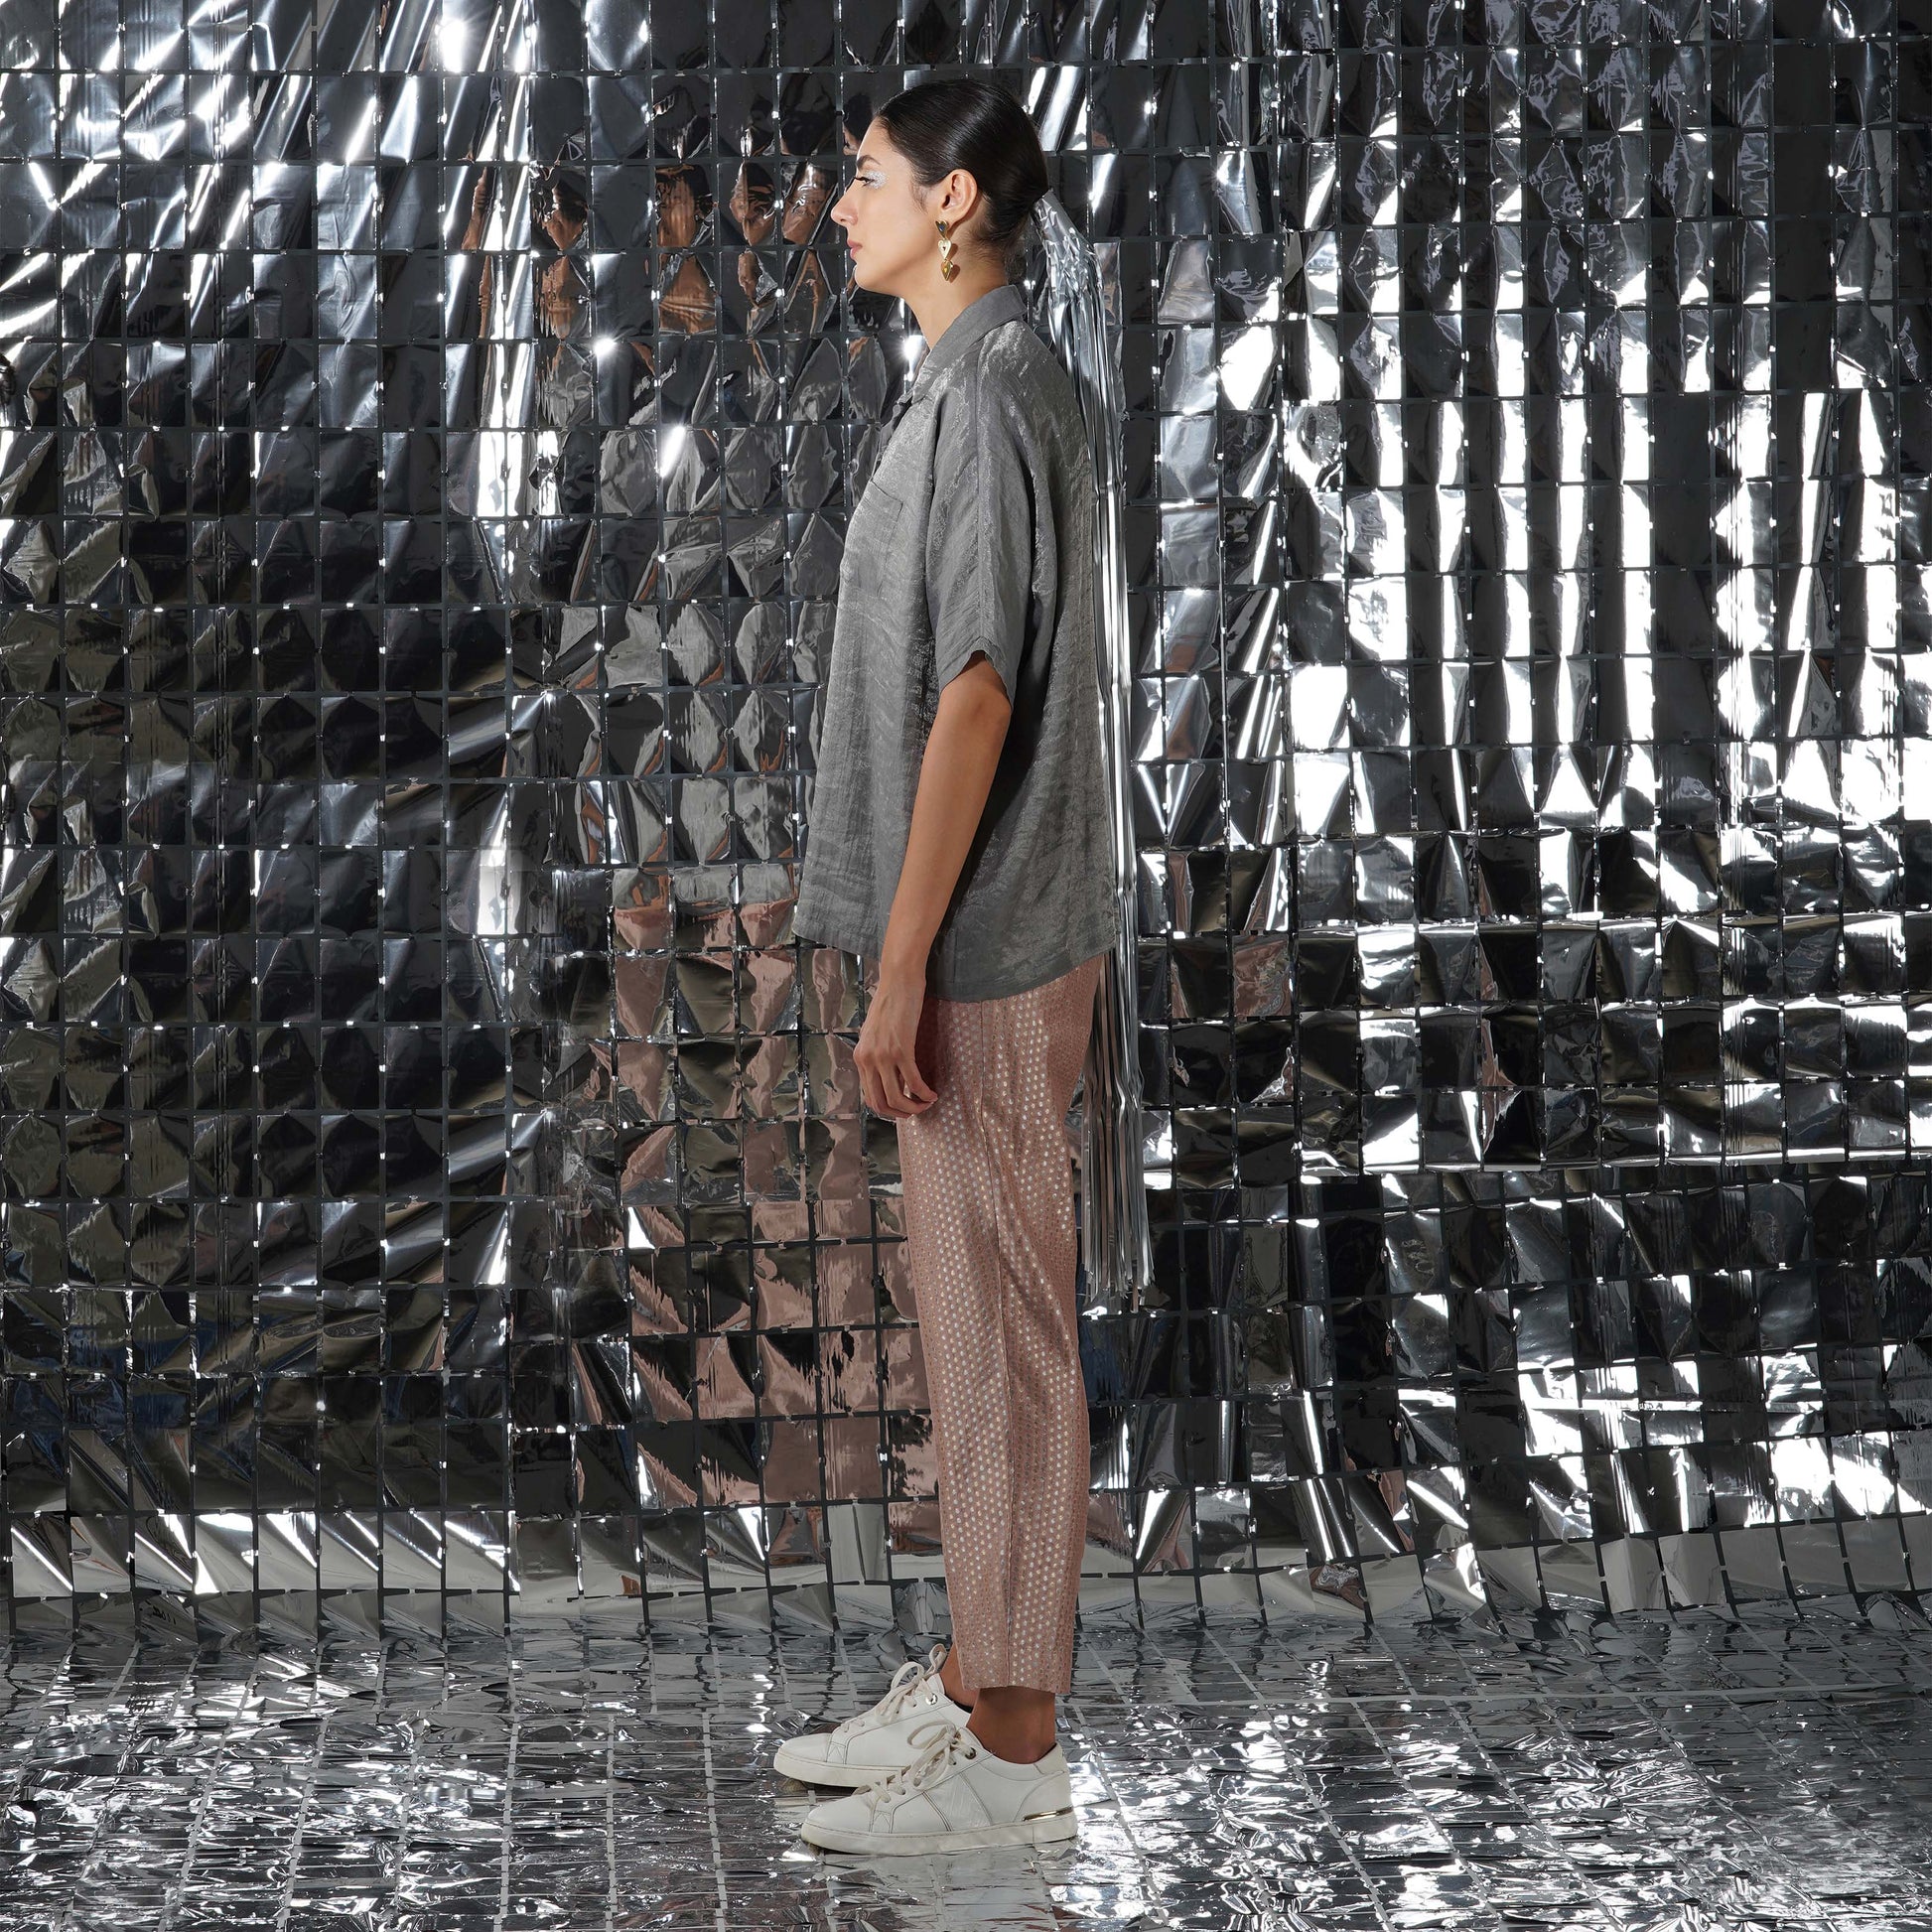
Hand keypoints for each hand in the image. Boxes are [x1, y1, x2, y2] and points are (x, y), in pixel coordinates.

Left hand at [855, 966, 937, 1118]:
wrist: (898, 981)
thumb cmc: (891, 1003)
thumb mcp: (877, 1034)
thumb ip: (880, 1056)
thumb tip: (895, 1078)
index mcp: (860, 1057)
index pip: (870, 1097)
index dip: (889, 1109)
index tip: (904, 1108)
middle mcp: (868, 1059)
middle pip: (881, 1103)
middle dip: (901, 1114)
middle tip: (916, 1111)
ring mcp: (883, 1055)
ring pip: (897, 1097)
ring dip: (914, 1107)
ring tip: (926, 1104)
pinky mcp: (901, 1049)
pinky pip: (913, 1081)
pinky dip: (924, 1093)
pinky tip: (933, 1094)